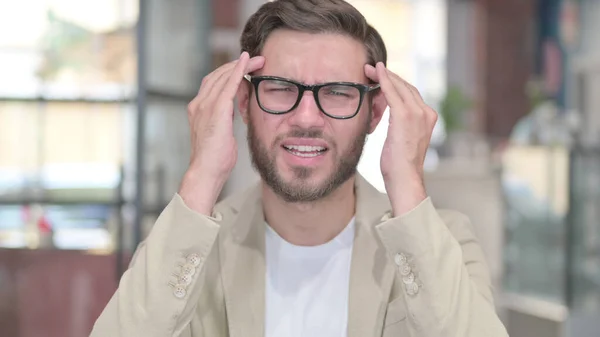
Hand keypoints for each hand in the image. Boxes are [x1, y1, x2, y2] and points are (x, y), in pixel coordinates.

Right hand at [179, 52, 264, 214]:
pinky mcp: (215, 111)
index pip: (213, 83)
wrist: (205, 172)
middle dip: (237, 65)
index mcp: (198, 110)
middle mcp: (198, 104)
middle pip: (217, 76)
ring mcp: (204, 106)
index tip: (245, 67)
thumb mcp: (221, 135)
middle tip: (255, 59)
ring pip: (223, 76)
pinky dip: (238, 72)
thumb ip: (226, 121)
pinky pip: (228, 85)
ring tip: (256, 60)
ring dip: (241, 65)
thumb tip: (237, 115)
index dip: (229, 73)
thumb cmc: (215, 160)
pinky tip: (247, 64)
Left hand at [365, 62, 436, 215]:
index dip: (394, 82)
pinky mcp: (405, 117)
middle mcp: (426, 113)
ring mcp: (418, 114)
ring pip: (399, 86)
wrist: (404, 179)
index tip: (380, 76)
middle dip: (388, 75)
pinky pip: (392, 92)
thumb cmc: (399, 165)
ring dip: (383, 75)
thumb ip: (399, 124)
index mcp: (428, 118)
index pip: (410, 93)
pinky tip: (375, 73)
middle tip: (371, 68)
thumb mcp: (401, 139)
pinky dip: (384, 80)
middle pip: (406, 86)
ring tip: (369, 69)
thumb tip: (386, 115)